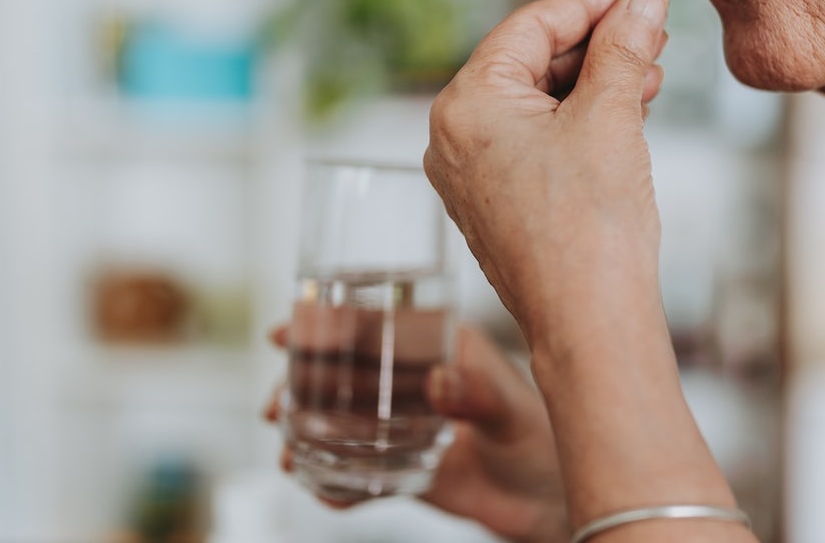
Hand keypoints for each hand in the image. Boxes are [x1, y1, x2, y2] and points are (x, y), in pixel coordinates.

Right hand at [263, 324, 568, 542]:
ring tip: (287, 453)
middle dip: (300, 383)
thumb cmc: (542, 440)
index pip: (373, 325)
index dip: (326, 325)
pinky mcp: (404, 466)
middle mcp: (415, 379)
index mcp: (439, 346)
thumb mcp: (513, 411)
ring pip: (341, 417)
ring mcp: (405, 423)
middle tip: (276, 407)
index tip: (286, 333)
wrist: (549, 499)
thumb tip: (438, 381)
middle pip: (343, 370)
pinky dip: (335, 482)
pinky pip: (358, 472)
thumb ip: (478, 394)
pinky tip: (321, 490)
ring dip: (307, 431)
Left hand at [423, 0, 671, 343]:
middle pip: (531, 62)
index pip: (530, 25)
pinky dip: (580, 122)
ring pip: (538, 104)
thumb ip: (625, 45)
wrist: (590, 326)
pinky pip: (537, 142)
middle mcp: (454, 137)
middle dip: (598, 44)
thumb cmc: (591, 229)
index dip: (593, 1)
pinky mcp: (497, 204)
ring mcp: (472, 174)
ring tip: (652, 72)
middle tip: (654, 27)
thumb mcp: (611, 117)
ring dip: (596, 83)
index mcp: (466, 104)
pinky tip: (627, 111)